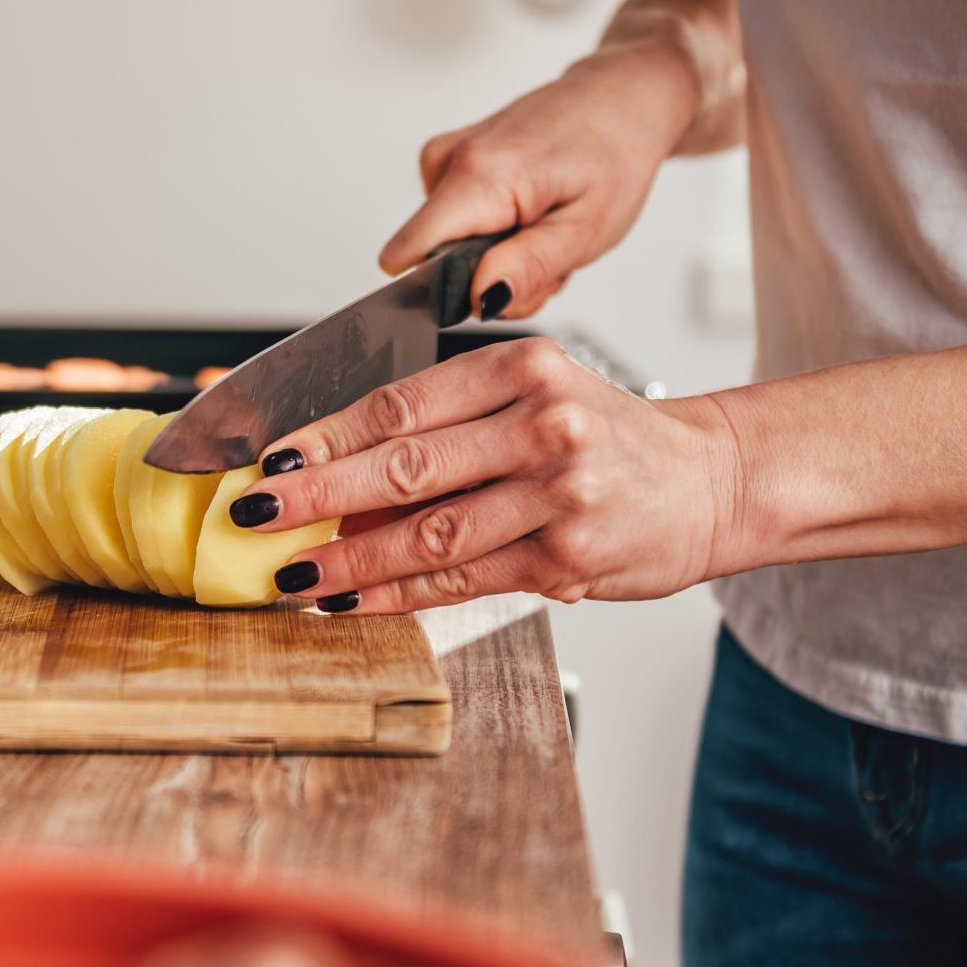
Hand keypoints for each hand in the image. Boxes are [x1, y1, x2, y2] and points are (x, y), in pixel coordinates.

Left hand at [227, 337, 743, 614]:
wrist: (712, 479)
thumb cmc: (611, 437)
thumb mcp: (538, 395)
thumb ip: (450, 422)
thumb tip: (333, 462)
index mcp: (524, 368)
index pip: (401, 401)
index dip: (323, 431)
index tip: (267, 452)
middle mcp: (544, 423)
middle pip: (404, 464)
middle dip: (316, 493)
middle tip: (254, 511)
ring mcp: (558, 493)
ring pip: (428, 532)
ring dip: (348, 558)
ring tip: (291, 573)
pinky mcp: (566, 557)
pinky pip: (462, 578)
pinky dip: (397, 592)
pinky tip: (353, 598)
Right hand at [379, 41, 698, 320]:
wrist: (620, 99)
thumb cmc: (614, 154)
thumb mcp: (587, 230)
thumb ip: (528, 268)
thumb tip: (479, 298)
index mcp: (480, 176)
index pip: (409, 254)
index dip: (446, 290)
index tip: (497, 287)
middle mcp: (450, 159)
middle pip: (435, 260)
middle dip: (489, 279)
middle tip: (545, 257)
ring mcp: (446, 156)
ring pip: (448, 248)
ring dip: (500, 258)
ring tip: (544, 229)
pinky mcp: (450, 159)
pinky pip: (456, 224)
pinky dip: (496, 234)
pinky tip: (530, 216)